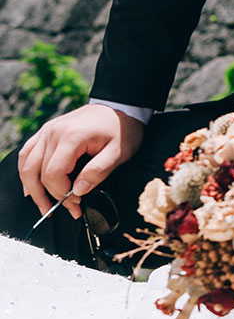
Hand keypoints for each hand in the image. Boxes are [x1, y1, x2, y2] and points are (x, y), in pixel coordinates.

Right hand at [17, 103, 144, 218]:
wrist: (120, 107)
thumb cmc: (122, 129)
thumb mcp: (120, 152)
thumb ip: (99, 172)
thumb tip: (78, 191)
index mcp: (71, 137)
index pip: (54, 174)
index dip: (62, 194)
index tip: (77, 204)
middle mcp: (53, 133)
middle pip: (37, 173)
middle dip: (48, 196)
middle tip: (64, 210)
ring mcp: (47, 131)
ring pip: (27, 165)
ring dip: (32, 189)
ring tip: (45, 206)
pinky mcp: (46, 132)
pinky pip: (27, 154)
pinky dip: (27, 172)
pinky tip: (32, 187)